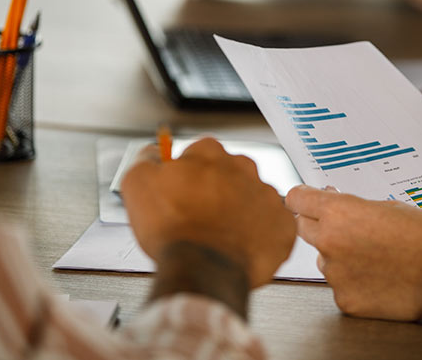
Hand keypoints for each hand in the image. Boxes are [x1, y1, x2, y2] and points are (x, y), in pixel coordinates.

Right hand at [121, 137, 295, 287]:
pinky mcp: (283, 223)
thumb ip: (145, 159)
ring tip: (219, 236)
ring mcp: (266, 194)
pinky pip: (273, 225)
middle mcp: (243, 167)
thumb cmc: (174, 231)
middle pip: (228, 174)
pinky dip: (260, 235)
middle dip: (215, 191)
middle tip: (198, 217)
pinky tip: (241, 246)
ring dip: (239, 212)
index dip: (187, 176)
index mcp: (209, 153)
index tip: (181, 194)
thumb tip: (153, 152)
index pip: (199, 154)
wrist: (203, 269)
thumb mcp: (137, 184)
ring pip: (251, 198)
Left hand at [285, 185, 421, 319]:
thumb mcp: (385, 206)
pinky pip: (341, 286)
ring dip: (339, 257)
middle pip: (302, 228)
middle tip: (343, 228)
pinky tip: (378, 277)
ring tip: (375, 257)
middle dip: (318, 225)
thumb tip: (334, 205)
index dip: (302, 198)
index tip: (302, 200)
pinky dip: (354, 282)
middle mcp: (329, 242)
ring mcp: (335, 274)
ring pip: (325, 260)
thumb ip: (352, 207)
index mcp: (338, 212)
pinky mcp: (345, 299)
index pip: (296, 198)